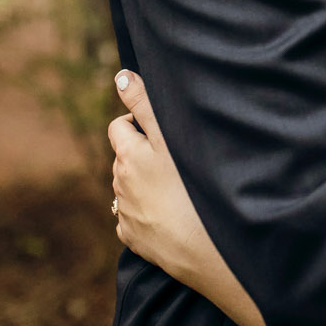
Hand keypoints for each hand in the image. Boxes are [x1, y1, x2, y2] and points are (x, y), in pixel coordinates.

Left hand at [106, 71, 214, 284]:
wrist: (206, 248)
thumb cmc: (195, 187)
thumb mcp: (171, 138)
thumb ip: (145, 104)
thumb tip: (121, 76)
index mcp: (127, 157)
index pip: (119, 127)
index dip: (137, 122)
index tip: (159, 130)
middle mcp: (119, 185)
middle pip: (124, 158)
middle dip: (141, 153)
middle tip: (176, 159)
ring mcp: (126, 215)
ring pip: (129, 188)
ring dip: (144, 183)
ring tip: (178, 188)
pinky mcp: (134, 240)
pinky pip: (134, 219)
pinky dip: (146, 213)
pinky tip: (171, 214)